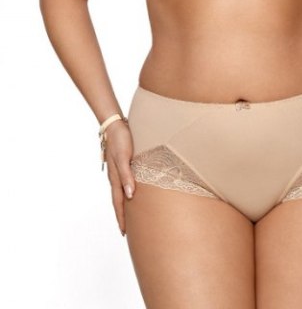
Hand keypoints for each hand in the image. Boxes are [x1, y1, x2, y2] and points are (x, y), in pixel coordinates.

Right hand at [104, 120, 135, 235]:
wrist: (115, 125)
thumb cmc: (121, 140)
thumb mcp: (124, 158)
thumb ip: (127, 176)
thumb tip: (130, 195)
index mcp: (116, 178)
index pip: (119, 203)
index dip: (122, 217)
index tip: (124, 232)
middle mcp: (115, 177)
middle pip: (118, 201)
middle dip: (121, 216)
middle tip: (126, 231)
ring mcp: (117, 171)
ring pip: (120, 192)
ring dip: (123, 205)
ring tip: (128, 216)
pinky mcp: (121, 164)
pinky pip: (123, 183)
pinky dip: (125, 192)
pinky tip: (130, 193)